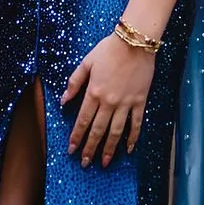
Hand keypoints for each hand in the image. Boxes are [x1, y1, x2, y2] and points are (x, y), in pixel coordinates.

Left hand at [61, 34, 155, 165]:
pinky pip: (136, 124)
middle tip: (85, 163)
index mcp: (94, 92)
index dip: (76, 137)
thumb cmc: (109, 49)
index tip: (71, 150)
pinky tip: (128, 149)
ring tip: (104, 162)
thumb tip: (63, 100)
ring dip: (109, 149)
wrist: (135, 41)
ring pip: (116, 131)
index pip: (83, 120)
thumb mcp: (86, 62)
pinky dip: (132, 138)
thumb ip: (74, 82)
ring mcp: (126, 103)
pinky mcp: (140, 101)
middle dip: (90, 148)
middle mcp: (109, 101)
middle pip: (97, 130)